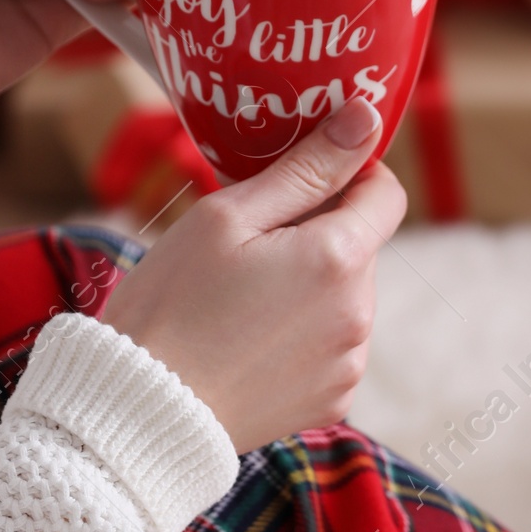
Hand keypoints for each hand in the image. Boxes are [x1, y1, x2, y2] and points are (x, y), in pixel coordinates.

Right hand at [102, 96, 406, 450]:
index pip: (386, 193)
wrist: (143, 412)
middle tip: (244, 249)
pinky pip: (330, 347)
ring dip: (309, 288)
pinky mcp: (333, 402)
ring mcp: (349, 363)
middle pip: (359, 248)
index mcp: (338, 259)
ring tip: (238, 303)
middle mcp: (360, 315)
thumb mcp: (227, 216)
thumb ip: (305, 168)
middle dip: (315, 236)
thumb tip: (365, 119)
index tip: (302, 179)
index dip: (349, 174)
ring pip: (343, 299)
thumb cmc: (172, 305)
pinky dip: (300, 336)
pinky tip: (247, 343)